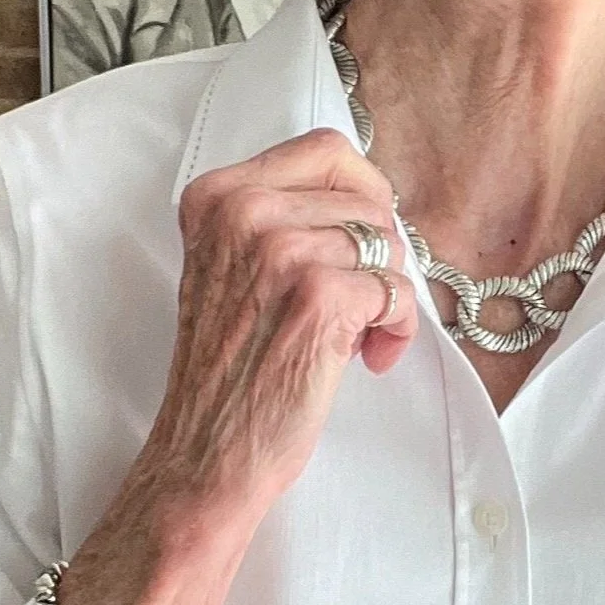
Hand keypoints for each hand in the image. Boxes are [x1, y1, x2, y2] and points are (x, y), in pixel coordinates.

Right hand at [49, 127, 417, 604]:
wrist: (206, 455)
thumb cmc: (229, 374)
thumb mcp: (233, 271)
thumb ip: (278, 222)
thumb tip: (367, 200)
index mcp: (216, 195)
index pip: (327, 149)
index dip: (363, 197)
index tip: (362, 243)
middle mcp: (243, 211)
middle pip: (367, 197)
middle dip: (381, 252)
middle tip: (364, 302)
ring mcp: (280, 251)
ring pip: (389, 245)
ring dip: (389, 298)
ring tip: (359, 340)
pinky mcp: (319, 297)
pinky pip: (397, 290)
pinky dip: (398, 329)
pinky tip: (369, 359)